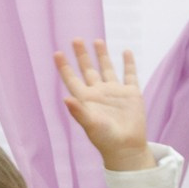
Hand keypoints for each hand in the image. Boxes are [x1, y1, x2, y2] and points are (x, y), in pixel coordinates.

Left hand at [54, 37, 151, 172]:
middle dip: (82, 55)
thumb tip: (65, 99)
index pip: (72, 79)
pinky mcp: (131, 94)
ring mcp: (115, 92)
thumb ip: (78, 112)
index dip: (64, 67)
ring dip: (102, 55)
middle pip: (88, 69)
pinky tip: (126, 52)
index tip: (57, 53)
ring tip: (97, 41)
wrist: (127, 148)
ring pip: (107, 69)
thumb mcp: (90, 125)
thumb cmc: (105, 139)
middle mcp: (99, 93)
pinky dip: (128, 64)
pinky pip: (130, 75)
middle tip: (76, 39)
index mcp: (86, 99)